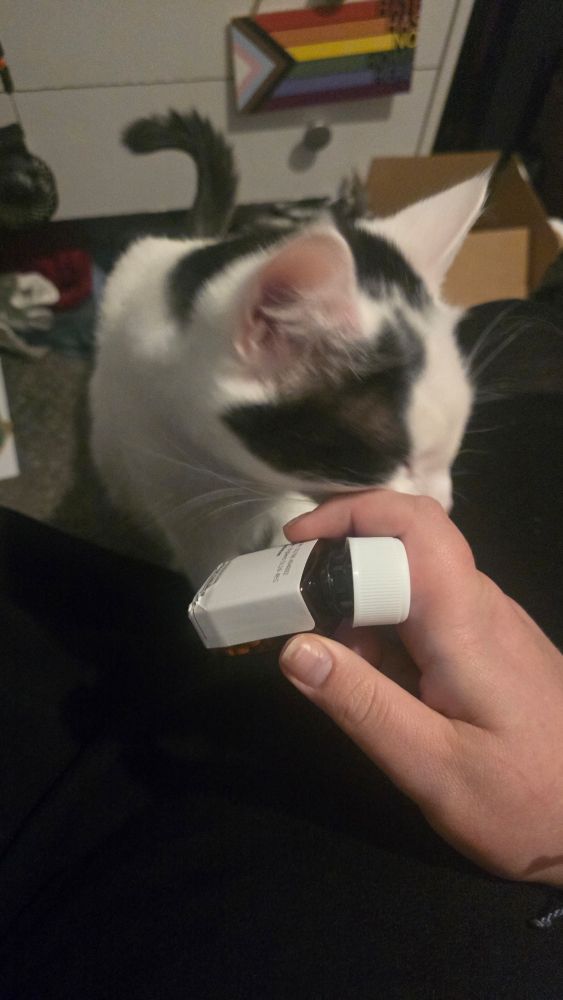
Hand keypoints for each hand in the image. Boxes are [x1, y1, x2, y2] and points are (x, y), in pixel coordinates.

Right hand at [279, 491, 562, 884]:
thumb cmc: (523, 802)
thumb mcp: (431, 767)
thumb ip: (361, 705)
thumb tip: (292, 647)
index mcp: (465, 620)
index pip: (412, 524)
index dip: (349, 515)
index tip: (293, 549)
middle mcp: (481, 605)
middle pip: (408, 543)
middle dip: (344, 561)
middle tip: (293, 606)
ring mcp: (490, 624)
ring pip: (415, 579)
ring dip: (363, 602)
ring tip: (328, 654)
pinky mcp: (491, 647)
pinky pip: (430, 612)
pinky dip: (387, 628)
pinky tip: (372, 676)